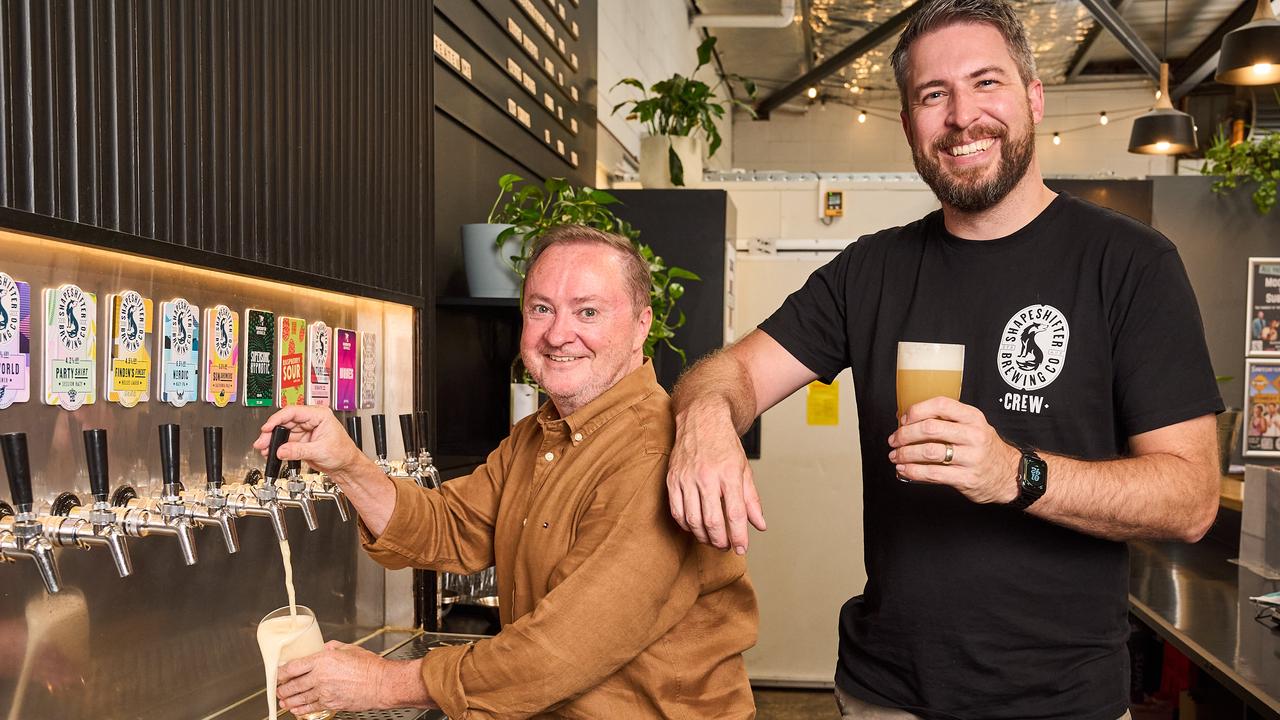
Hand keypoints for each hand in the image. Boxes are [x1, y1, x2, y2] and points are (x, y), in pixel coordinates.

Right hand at [253, 406, 362, 476]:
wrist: (346, 466)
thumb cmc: (343, 453)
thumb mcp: (320, 451)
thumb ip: (298, 450)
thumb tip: (281, 450)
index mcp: (320, 415)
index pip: (293, 412)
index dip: (277, 419)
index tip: (267, 428)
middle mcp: (311, 420)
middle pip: (285, 421)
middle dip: (272, 432)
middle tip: (262, 442)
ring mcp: (305, 430)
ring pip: (283, 432)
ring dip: (273, 440)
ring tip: (264, 448)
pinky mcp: (301, 440)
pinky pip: (285, 441)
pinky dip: (277, 447)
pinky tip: (271, 451)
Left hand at [276, 641, 431, 714]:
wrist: (381, 684)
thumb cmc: (369, 666)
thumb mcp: (349, 649)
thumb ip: (332, 648)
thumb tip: (324, 648)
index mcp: (323, 660)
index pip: (293, 667)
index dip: (281, 672)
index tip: (279, 674)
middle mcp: (320, 677)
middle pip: (292, 685)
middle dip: (282, 689)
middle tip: (279, 689)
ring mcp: (324, 692)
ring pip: (299, 698)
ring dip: (288, 700)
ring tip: (284, 701)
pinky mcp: (330, 704)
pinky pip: (310, 708)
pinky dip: (301, 709)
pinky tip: (297, 709)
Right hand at [667, 404, 765, 553]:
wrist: (701, 419)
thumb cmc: (724, 444)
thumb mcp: (744, 469)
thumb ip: (751, 499)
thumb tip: (759, 525)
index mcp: (729, 473)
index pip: (735, 514)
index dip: (739, 536)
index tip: (742, 548)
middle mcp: (707, 476)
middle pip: (712, 521)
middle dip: (720, 541)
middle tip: (726, 547)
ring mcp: (687, 478)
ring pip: (692, 520)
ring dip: (703, 536)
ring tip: (712, 540)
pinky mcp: (672, 478)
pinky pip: (676, 511)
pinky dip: (686, 525)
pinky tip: (695, 527)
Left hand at [888, 397, 1020, 504]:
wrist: (1010, 474)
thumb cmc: (984, 448)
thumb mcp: (973, 426)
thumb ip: (947, 421)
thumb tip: (908, 421)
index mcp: (973, 417)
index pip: (941, 405)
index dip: (917, 410)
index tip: (903, 420)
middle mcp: (974, 435)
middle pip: (930, 428)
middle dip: (905, 435)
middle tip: (894, 440)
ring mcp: (971, 458)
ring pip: (929, 452)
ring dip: (905, 454)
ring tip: (895, 456)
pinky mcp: (967, 478)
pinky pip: (933, 474)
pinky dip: (913, 471)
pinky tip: (904, 470)